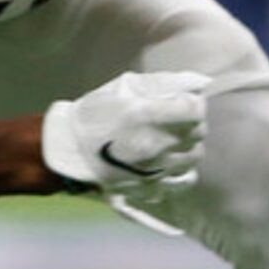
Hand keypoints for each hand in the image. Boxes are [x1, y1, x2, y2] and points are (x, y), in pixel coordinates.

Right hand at [41, 69, 210, 192]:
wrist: (69, 150)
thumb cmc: (94, 113)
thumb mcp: (124, 87)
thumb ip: (163, 82)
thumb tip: (199, 83)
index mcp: (146, 114)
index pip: (196, 109)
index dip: (192, 102)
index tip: (180, 101)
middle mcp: (156, 144)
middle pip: (199, 131)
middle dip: (189, 122)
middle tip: (171, 118)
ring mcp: (156, 169)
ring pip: (195, 155)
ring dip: (187, 145)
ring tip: (169, 139)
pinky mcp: (152, 186)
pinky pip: (184, 179)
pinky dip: (181, 169)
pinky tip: (168, 160)